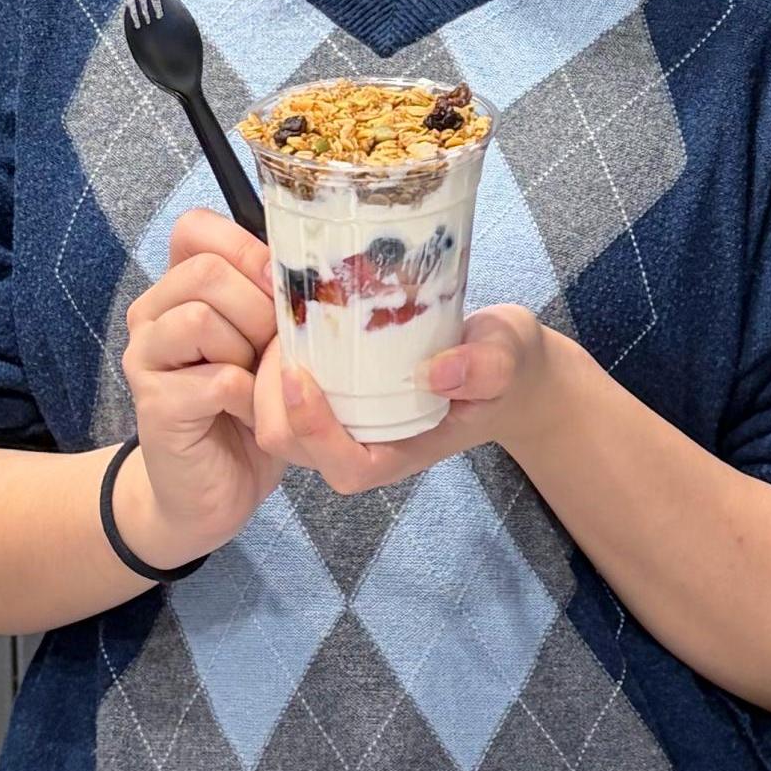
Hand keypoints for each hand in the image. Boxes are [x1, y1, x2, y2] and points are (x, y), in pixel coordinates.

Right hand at [115, 208, 282, 564]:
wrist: (212, 487)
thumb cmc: (247, 405)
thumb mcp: (266, 339)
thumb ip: (271, 294)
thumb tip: (314, 262)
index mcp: (177, 287)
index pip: (195, 228)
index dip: (247, 249)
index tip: (279, 287)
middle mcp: (151, 314)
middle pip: (206, 272)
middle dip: (259, 309)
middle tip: (273, 349)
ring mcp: (146, 358)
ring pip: (202, 319)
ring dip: (249, 353)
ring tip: (258, 382)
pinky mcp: (155, 405)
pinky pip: (217, 379)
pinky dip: (249, 398)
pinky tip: (250, 414)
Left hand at [255, 304, 568, 495]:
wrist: (503, 360)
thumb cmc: (505, 367)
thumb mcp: (507, 359)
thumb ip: (483, 368)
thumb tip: (438, 371)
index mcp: (396, 452)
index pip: (340, 463)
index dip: (311, 427)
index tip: (303, 373)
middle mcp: (359, 442)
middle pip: (288, 440)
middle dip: (271, 394)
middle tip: (279, 330)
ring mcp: (340, 417)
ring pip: (273, 412)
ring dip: (264, 371)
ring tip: (277, 314)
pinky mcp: (330, 388)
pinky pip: (283, 383)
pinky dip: (274, 352)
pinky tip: (282, 307)